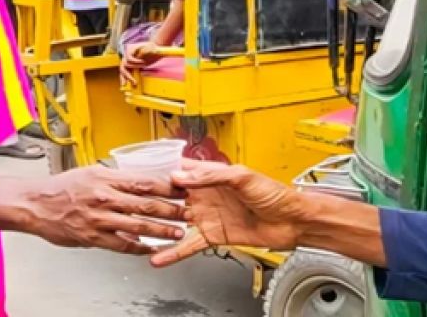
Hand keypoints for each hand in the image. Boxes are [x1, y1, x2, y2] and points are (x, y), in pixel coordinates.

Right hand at [20, 165, 185, 254]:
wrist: (35, 204)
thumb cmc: (62, 188)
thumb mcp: (90, 173)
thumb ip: (115, 178)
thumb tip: (139, 182)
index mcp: (106, 177)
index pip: (145, 181)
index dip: (168, 186)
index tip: (184, 189)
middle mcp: (104, 196)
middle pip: (146, 203)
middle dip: (172, 209)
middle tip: (188, 212)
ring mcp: (99, 218)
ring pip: (138, 225)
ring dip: (162, 230)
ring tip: (177, 232)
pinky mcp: (93, 237)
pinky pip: (121, 244)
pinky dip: (138, 247)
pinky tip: (151, 248)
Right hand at [119, 42, 164, 87]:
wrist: (155, 51)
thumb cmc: (153, 47)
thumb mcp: (151, 47)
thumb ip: (147, 50)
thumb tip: (142, 55)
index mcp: (131, 50)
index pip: (128, 57)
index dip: (134, 61)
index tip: (143, 62)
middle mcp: (128, 57)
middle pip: (124, 66)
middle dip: (127, 74)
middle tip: (133, 80)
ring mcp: (130, 63)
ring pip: (123, 71)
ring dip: (124, 78)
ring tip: (124, 85)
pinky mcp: (133, 68)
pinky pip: (128, 73)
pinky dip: (127, 79)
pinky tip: (128, 85)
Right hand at [150, 160, 302, 267]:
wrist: (294, 222)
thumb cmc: (275, 194)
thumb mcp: (243, 176)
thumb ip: (212, 176)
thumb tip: (182, 175)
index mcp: (213, 175)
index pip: (181, 170)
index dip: (161, 171)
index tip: (141, 174)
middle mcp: (207, 194)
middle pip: (174, 197)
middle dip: (154, 200)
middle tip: (133, 204)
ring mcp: (209, 216)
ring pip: (177, 221)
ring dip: (160, 227)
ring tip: (139, 231)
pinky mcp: (214, 236)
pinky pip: (190, 244)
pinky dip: (174, 252)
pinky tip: (160, 257)